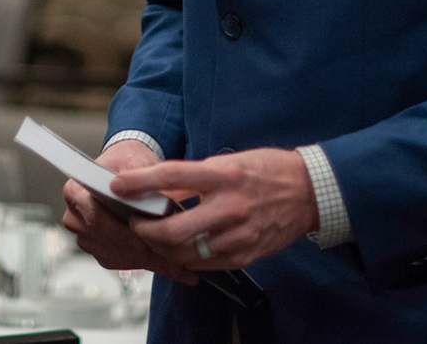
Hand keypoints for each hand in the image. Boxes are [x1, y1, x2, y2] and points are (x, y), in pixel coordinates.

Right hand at [61, 141, 198, 284]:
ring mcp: (85, 238)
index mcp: (75, 192)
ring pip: (120, 255)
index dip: (127, 229)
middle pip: (110, 240)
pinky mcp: (100, 251)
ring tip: (182, 263)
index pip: (97, 217)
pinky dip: (150, 263)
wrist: (126, 167)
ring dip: (151, 260)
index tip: (156, 236)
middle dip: (145, 248)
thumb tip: (155, 205)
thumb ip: (141, 182)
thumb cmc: (129, 162)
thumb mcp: (136, 163)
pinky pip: (125, 262)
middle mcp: (75, 218)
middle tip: (179, 257)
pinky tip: (174, 264)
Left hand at [117, 148, 318, 270]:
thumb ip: (194, 178)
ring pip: (185, 252)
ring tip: (154, 236)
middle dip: (145, 229)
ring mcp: (238, 234)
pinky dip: (187, 257)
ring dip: (162, 247)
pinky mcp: (246, 254)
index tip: (117, 185)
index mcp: (224, 176)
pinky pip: (206, 263)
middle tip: (136, 222)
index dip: (139, 182)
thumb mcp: (229, 162)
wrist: (309, 192)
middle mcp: (230, 206)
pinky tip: (180, 248)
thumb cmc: (267, 171)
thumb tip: (159, 190)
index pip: (171, 177)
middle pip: (173, 229)